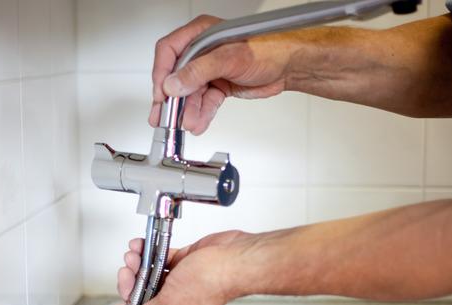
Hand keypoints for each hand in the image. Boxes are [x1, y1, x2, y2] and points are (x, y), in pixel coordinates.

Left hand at [115, 230, 253, 304]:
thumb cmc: (213, 282)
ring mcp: (179, 283)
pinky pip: (159, 260)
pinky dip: (148, 253)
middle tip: (127, 274)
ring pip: (149, 277)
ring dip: (137, 266)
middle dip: (131, 285)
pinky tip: (141, 246)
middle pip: (143, 300)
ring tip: (134, 256)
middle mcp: (176, 304)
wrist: (233, 257)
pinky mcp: (183, 264)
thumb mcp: (172, 303)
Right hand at [149, 15, 299, 133]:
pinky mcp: (219, 85)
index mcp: (200, 34)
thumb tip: (173, 83)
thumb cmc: (268, 49)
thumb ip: (198, 71)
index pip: (169, 51)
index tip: (162, 94)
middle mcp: (202, 51)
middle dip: (172, 99)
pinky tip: (198, 122)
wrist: (289, 66)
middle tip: (164, 117)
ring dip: (188, 110)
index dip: (162, 73)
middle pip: (177, 76)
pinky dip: (202, 113)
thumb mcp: (229, 58)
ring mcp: (210, 69)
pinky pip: (205, 101)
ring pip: (191, 92)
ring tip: (187, 123)